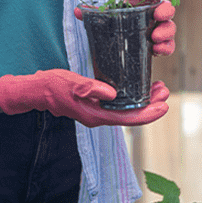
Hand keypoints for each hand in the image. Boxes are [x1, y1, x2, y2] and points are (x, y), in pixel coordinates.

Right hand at [0, 69, 169, 127]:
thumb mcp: (72, 83)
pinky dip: (132, 98)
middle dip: (151, 106)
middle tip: (165, 91)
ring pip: (127, 111)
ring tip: (158, 88)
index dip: (149, 114)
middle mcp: (100, 117)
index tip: (164, 105)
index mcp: (96, 115)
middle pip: (132, 116)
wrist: (37, 91)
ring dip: (144, 101)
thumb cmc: (52, 86)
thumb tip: (113, 93)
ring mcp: (98, 112)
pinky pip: (119, 106)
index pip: (129, 119)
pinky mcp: (96, 105)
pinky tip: (138, 88)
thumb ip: (91, 88)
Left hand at [75, 0, 176, 56]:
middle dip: (166, 11)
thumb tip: (78, 11)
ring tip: (155, 38)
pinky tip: (157, 50)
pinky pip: (168, 46)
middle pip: (166, 8)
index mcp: (140, 3)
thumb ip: (93, 13)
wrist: (116, 48)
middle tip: (158, 16)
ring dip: (166, 32)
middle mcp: (152, 15)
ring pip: (170, 27)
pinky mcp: (159, 46)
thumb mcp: (104, 18)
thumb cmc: (113, 26)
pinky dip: (166, 48)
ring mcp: (157, 30)